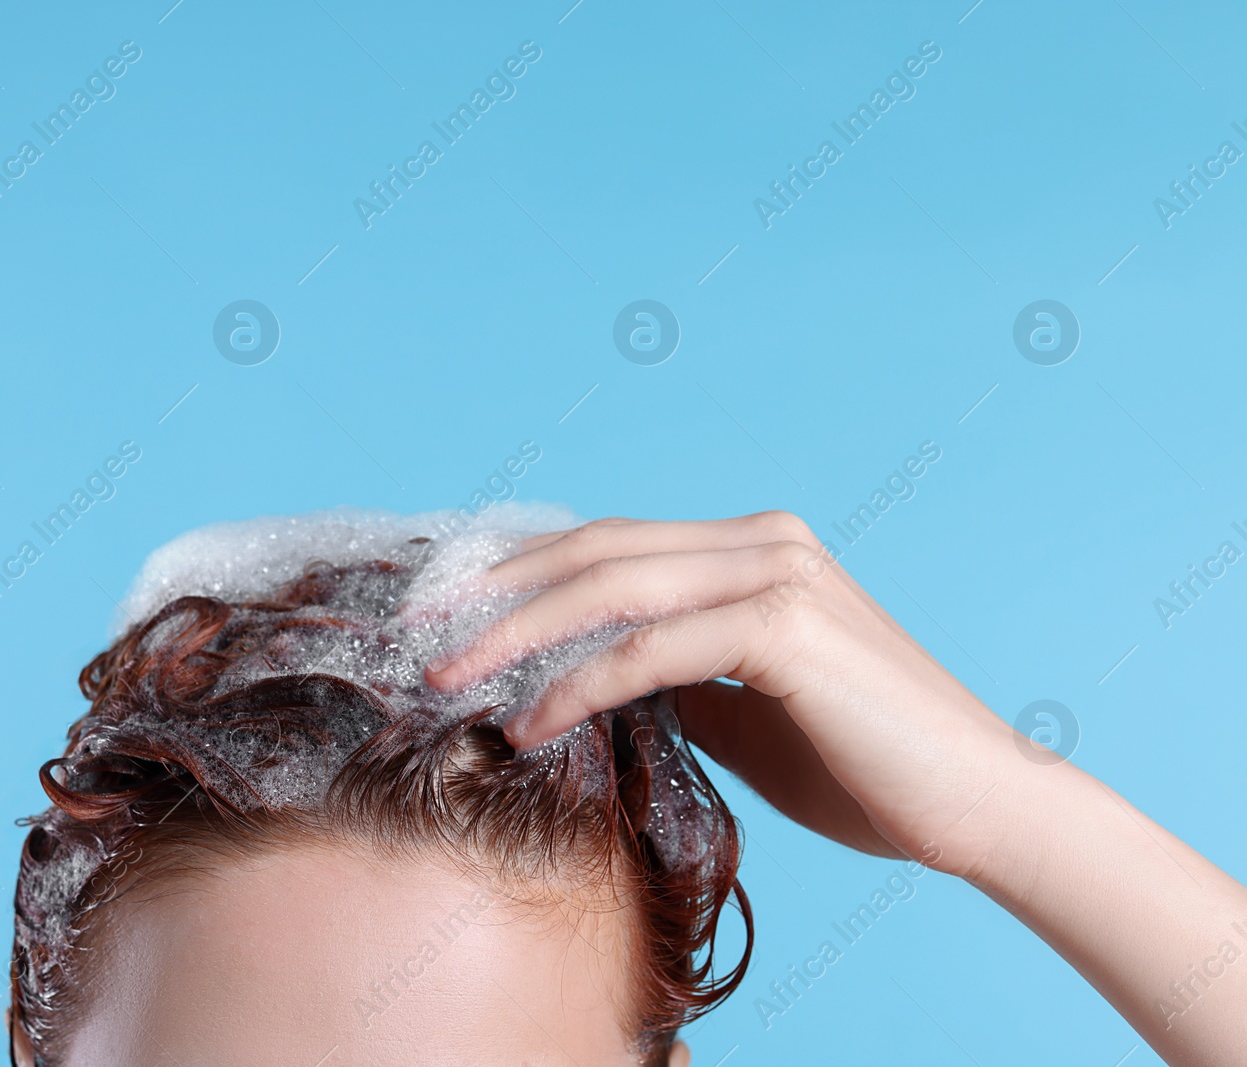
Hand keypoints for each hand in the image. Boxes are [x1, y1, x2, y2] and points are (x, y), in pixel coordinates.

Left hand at [424, 513, 1022, 879]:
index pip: (608, 546)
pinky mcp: (785, 626)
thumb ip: (675, 677)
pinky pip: (651, 651)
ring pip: (611, 588)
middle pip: (595, 551)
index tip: (448, 616)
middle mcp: (762, 541)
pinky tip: (531, 723)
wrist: (977, 806)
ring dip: (517, 636)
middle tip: (421, 638)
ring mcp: (777, 572)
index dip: (520, 576)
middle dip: (496, 594)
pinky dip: (579, 685)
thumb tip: (587, 682)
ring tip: (449, 681)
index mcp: (751, 548)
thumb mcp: (744, 711)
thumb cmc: (865, 765)